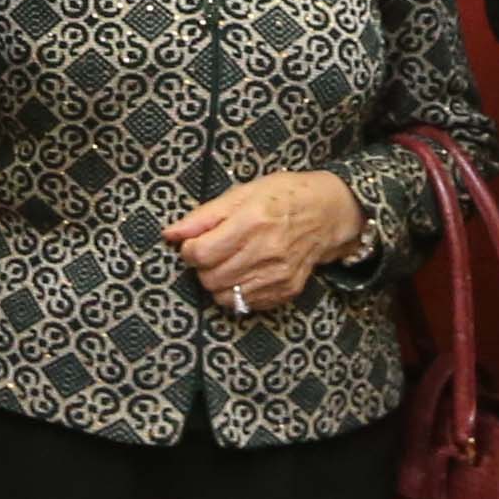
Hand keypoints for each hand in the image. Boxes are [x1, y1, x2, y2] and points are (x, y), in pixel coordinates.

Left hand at [164, 169, 363, 316]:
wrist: (328, 213)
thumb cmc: (283, 196)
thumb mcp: (241, 193)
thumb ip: (203, 216)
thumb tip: (170, 234)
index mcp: (252, 221)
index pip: (201, 253)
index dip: (189, 249)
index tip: (195, 242)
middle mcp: (266, 251)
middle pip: (209, 278)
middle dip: (202, 267)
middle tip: (212, 252)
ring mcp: (278, 275)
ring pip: (224, 296)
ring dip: (218, 281)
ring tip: (228, 262)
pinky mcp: (285, 291)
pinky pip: (245, 304)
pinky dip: (238, 292)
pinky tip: (245, 272)